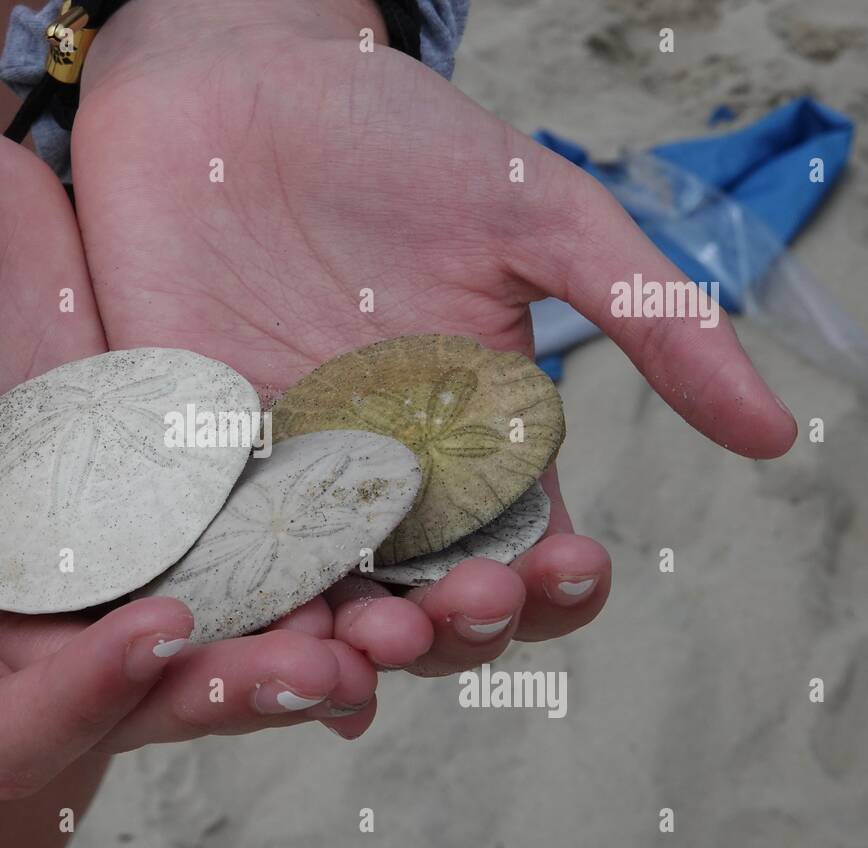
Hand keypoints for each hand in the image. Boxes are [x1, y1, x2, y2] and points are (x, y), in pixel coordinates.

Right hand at [0, 57, 373, 796]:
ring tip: (371, 630)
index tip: (155, 628)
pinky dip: (294, 569)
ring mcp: (88, 547)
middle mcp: (3, 603)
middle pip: (121, 708)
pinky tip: (365, 556)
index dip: (71, 712)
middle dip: (216, 698)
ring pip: (193, 644)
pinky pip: (229, 549)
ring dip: (277, 653)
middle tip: (320, 664)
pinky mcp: (153, 484)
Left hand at [71, 0, 796, 675]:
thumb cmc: (389, 137)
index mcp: (474, 437)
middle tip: (449, 604)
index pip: (525, 552)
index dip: (552, 585)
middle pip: (426, 601)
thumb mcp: (536, 217)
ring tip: (358, 650)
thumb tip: (771, 434)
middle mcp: (379, 474)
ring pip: (320, 604)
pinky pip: (211, 557)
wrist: (236, 83)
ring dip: (344, 648)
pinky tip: (252, 638)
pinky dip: (232, 612)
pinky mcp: (191, 457)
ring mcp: (282, 473)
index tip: (562, 565)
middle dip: (450, 627)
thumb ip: (646, 316)